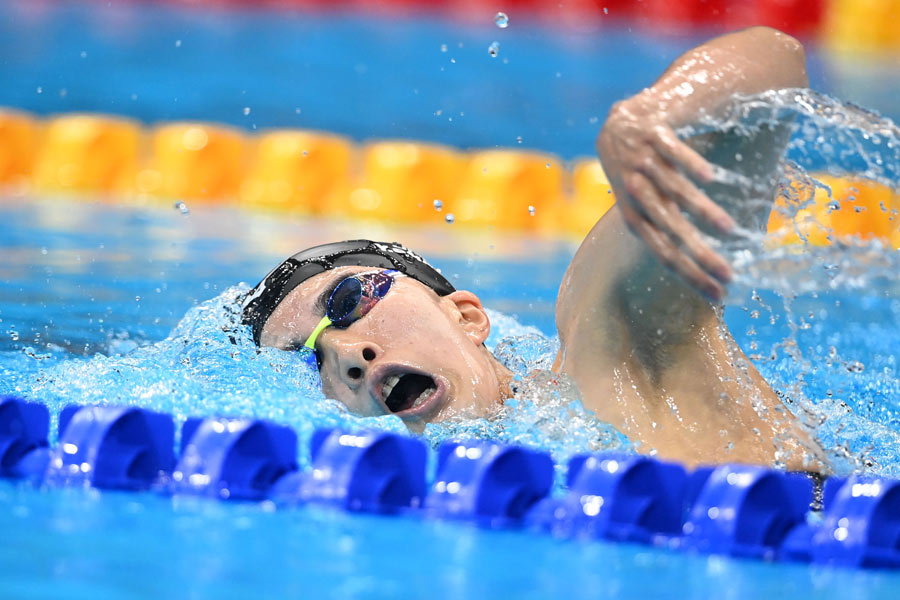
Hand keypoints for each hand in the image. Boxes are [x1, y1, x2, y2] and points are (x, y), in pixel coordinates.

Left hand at [596, 96, 735, 300]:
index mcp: (636, 213)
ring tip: (728, 229)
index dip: (689, 274)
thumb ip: (666, 226)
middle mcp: (635, 191)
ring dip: (699, 210)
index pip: (663, 252)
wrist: (621, 120)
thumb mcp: (647, 202)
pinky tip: (708, 177)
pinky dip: (688, 163)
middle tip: (728, 275)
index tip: (718, 295)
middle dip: (698, 254)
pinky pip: (670, 150)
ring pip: (672, 190)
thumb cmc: (643, 168)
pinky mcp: (651, 132)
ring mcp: (641, 160)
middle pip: (668, 229)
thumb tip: (698, 261)